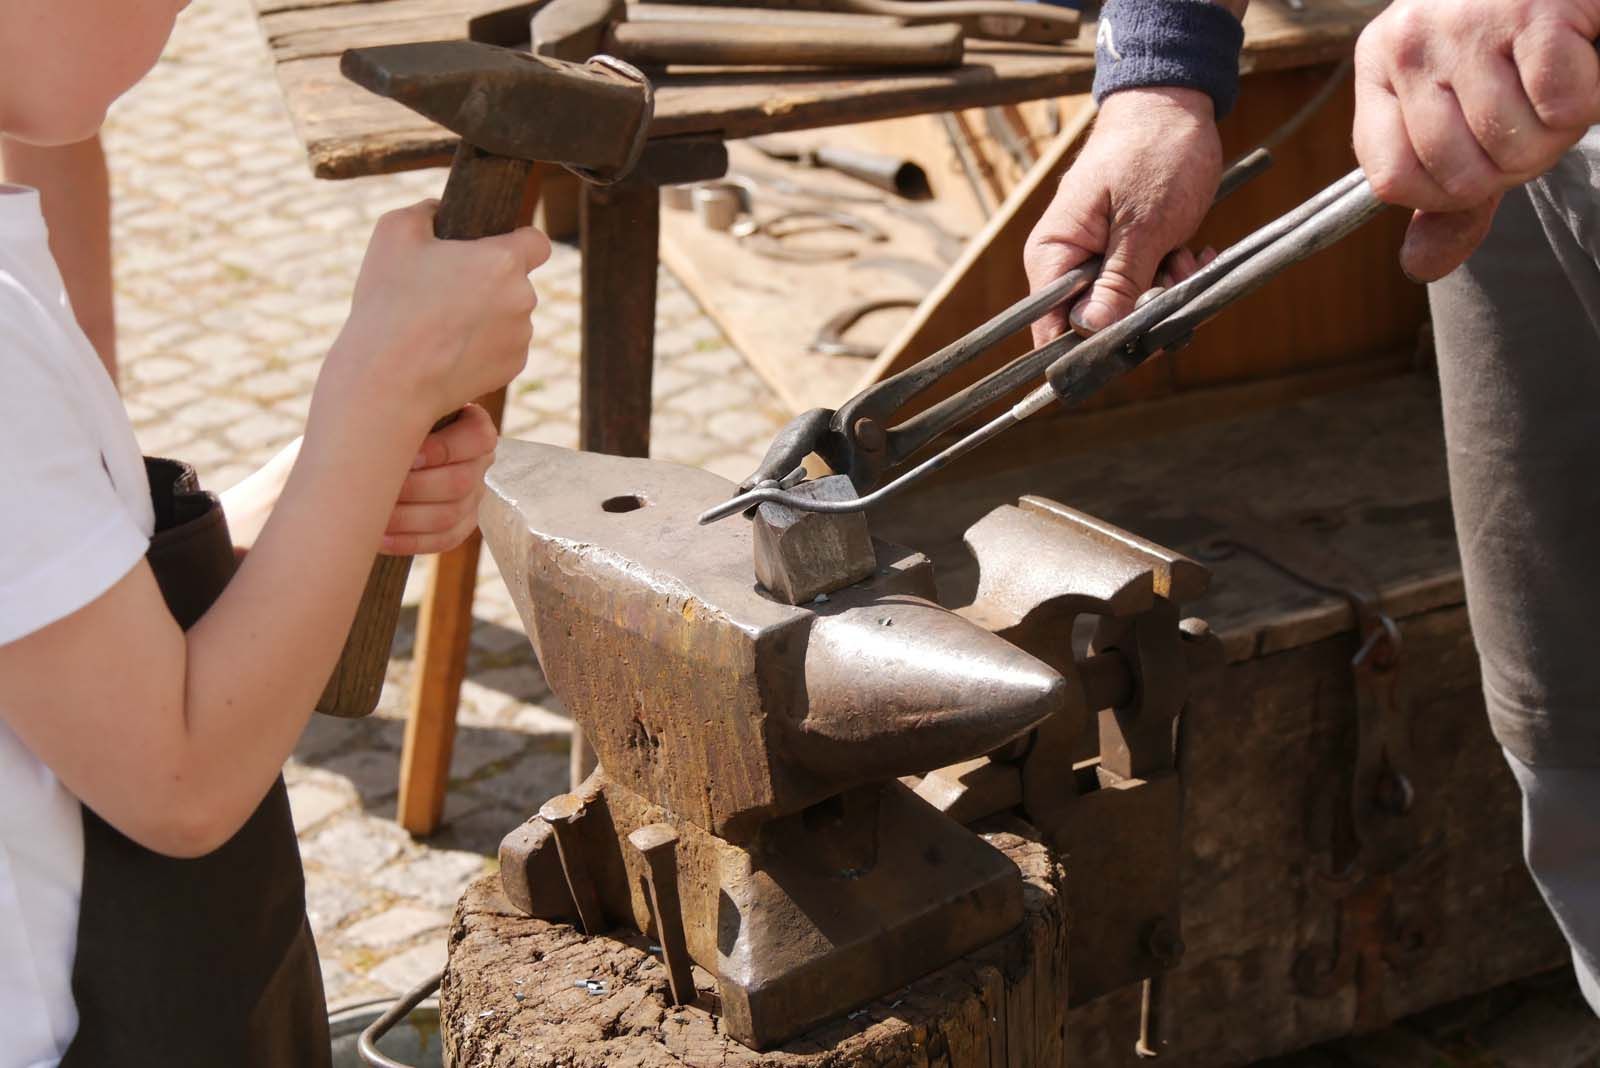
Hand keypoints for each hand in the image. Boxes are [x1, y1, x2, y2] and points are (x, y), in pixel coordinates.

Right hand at [325, 201, 551, 430]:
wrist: (388, 379)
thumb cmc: (389, 301)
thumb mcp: (393, 231)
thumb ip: (427, 210)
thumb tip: (440, 210)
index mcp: (504, 260)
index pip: (538, 241)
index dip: (518, 241)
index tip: (495, 247)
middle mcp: (523, 299)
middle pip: (516, 280)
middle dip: (489, 281)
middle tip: (444, 289)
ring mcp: (521, 337)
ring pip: (510, 314)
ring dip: (485, 313)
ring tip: (439, 323)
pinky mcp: (513, 368)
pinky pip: (503, 345)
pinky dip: (483, 344)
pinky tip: (447, 348)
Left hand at [381, 402, 497, 555]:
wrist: (383, 447)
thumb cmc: (390, 420)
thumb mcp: (401, 405)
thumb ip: (403, 407)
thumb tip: (387, 407)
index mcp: (474, 428)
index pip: (477, 439)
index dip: (443, 450)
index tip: (409, 456)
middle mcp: (479, 462)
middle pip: (459, 482)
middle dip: (414, 488)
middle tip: (376, 487)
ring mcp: (474, 496)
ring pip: (449, 515)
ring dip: (406, 518)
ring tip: (372, 514)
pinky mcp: (463, 523)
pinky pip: (444, 539)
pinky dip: (410, 542)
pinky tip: (380, 539)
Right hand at [1024, 88, 1222, 343]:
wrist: (1173, 104)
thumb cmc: (1151, 152)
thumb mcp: (1142, 223)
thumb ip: (1118, 282)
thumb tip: (1090, 333)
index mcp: (1053, 256)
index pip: (1052, 327)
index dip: (1089, 346)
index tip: (1134, 339)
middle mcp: (1069, 264)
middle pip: (1094, 324)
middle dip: (1141, 313)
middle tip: (1174, 281)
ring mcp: (1099, 259)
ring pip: (1128, 308)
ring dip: (1166, 292)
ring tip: (1188, 257)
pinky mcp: (1127, 253)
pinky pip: (1147, 286)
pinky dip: (1174, 275)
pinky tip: (1194, 252)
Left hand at [1354, 0, 1599, 280]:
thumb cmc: (1500, 44)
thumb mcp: (1452, 111)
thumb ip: (1441, 191)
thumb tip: (1421, 266)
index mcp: (1377, 68)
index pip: (1392, 180)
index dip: (1446, 194)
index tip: (1479, 165)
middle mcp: (1410, 43)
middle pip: (1461, 172)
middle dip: (1512, 166)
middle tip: (1530, 121)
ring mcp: (1468, 21)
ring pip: (1513, 142)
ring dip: (1553, 135)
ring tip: (1554, 93)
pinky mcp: (1537, 7)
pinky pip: (1562, 102)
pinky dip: (1586, 101)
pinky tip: (1581, 67)